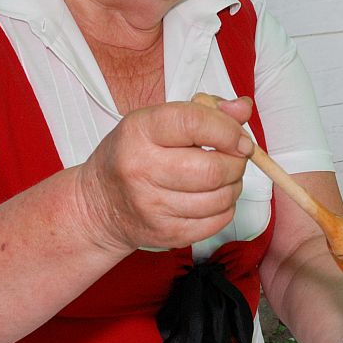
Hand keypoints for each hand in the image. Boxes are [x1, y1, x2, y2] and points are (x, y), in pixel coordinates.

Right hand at [77, 96, 254, 250]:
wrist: (100, 204)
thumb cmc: (133, 156)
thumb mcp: (157, 122)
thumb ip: (204, 112)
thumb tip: (242, 109)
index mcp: (140, 132)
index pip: (194, 123)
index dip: (228, 130)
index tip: (240, 138)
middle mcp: (142, 169)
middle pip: (212, 169)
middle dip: (236, 163)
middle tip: (235, 158)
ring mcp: (153, 206)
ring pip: (219, 198)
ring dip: (234, 186)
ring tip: (222, 177)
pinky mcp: (166, 233)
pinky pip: (216, 222)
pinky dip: (225, 208)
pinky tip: (213, 198)